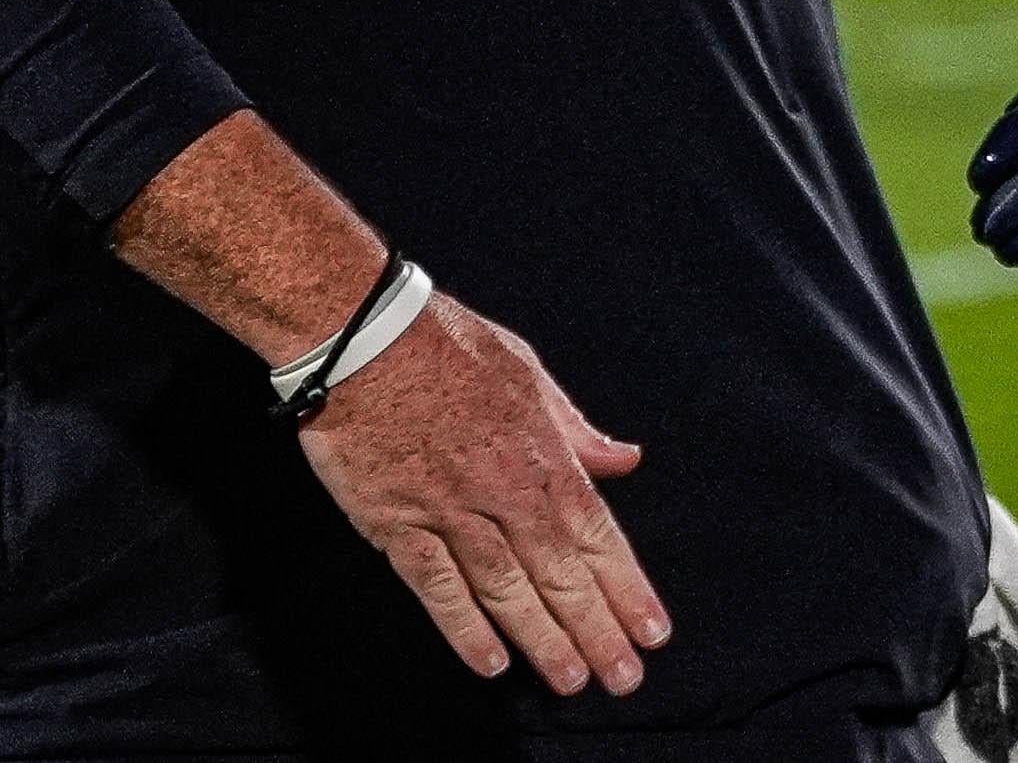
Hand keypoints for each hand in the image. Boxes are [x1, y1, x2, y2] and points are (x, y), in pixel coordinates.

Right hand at [295, 291, 671, 697]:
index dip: (626, 588)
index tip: (652, 631)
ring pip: (506, 590)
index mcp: (542, 454)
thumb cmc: (449, 345)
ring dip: (542, 641)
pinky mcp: (397, 525)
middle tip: (623, 678)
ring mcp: (449, 513)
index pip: (597, 535)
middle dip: (596, 631)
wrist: (365, 335)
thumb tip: (625, 460)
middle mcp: (503, 492)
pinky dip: (464, 628)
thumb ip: (576, 429)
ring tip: (571, 681)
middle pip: (559, 575)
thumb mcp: (530, 373)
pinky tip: (490, 663)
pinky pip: (436, 588)